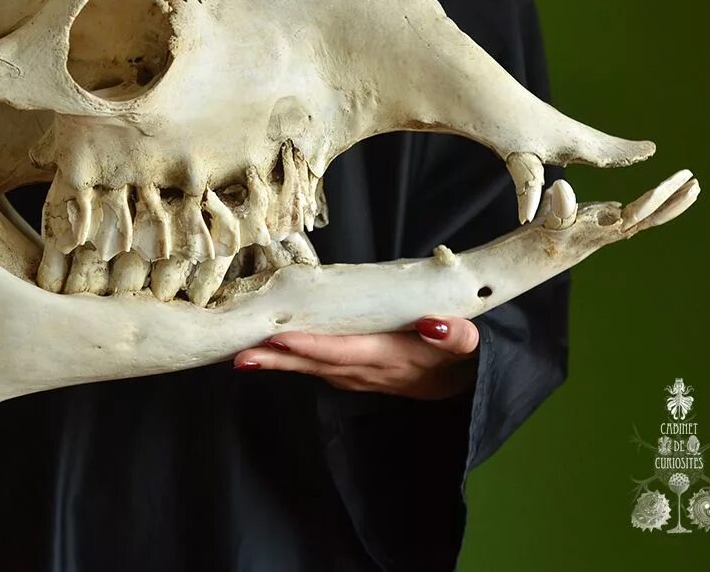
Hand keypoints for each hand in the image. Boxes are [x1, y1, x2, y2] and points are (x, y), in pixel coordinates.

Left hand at [232, 317, 479, 399]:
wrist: (464, 385)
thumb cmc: (462, 355)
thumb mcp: (469, 344)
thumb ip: (455, 335)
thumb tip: (432, 325)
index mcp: (389, 356)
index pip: (342, 350)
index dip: (310, 346)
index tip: (279, 338)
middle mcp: (366, 370)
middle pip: (315, 364)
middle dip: (277, 359)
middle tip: (240, 356)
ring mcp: (357, 376)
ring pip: (311, 368)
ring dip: (277, 363)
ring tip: (242, 356)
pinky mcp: (353, 374)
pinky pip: (316, 368)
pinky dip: (291, 361)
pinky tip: (269, 354)